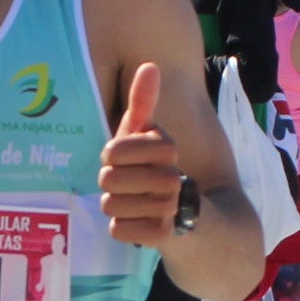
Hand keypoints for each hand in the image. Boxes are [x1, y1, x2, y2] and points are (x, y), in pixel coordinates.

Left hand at [96, 61, 185, 243]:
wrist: (192, 218)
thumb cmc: (156, 169)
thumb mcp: (148, 136)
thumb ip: (144, 103)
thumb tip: (150, 65)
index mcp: (166, 148)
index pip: (113, 150)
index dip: (110, 156)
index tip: (122, 159)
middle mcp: (171, 177)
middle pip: (108, 179)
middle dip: (110, 184)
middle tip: (126, 185)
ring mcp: (169, 207)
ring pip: (111, 205)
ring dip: (115, 206)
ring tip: (133, 203)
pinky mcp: (163, 235)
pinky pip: (118, 229)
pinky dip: (122, 228)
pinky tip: (138, 222)